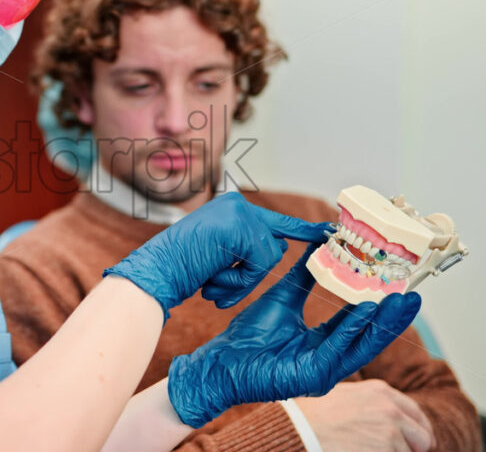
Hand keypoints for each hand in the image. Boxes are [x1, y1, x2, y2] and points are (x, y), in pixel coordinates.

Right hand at [103, 193, 331, 318]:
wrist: (153, 273)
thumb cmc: (180, 270)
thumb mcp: (218, 255)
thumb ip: (246, 248)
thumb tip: (281, 248)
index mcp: (232, 209)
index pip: (276, 221)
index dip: (305, 229)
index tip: (331, 230)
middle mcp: (237, 204)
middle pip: (272, 246)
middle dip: (251, 274)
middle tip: (216, 281)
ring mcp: (239, 213)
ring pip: (268, 257)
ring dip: (242, 280)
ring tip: (210, 279)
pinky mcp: (240, 226)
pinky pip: (259, 264)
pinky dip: (239, 280)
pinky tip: (213, 277)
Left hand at [167, 244, 421, 427]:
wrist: (222, 359)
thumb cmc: (248, 336)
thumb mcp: (283, 297)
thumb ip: (303, 275)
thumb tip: (319, 243)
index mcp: (324, 344)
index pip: (359, 324)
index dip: (379, 307)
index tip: (398, 286)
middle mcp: (329, 361)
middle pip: (368, 337)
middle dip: (393, 317)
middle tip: (414, 295)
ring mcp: (322, 372)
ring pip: (359, 345)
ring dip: (381, 323)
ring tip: (400, 301)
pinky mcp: (310, 378)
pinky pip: (335, 350)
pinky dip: (351, 330)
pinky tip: (365, 311)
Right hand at [296, 379, 435, 451]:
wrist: (299, 427)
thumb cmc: (315, 412)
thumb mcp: (347, 394)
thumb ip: (372, 401)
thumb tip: (390, 417)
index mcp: (382, 392)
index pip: (417, 414)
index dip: (418, 431)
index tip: (416, 442)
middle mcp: (391, 410)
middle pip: (423, 438)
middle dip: (414, 448)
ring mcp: (391, 433)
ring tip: (366, 450)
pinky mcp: (386, 451)